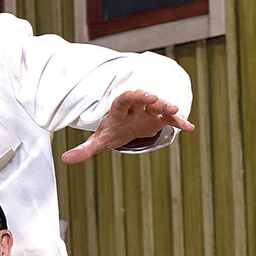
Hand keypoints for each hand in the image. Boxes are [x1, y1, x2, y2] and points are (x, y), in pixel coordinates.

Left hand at [61, 89, 194, 165]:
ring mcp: (148, 111)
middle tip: (159, 100)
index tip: (139, 96)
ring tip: (177, 112)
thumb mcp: (98, 141)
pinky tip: (190, 128)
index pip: (123, 99)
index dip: (131, 96)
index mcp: (118, 109)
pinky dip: (178, 122)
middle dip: (151, 99)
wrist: (124, 128)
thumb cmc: (110, 131)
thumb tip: (65, 159)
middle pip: (143, 99)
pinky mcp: (158, 119)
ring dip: (167, 108)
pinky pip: (169, 119)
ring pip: (158, 107)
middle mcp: (135, 106)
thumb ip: (84, 150)